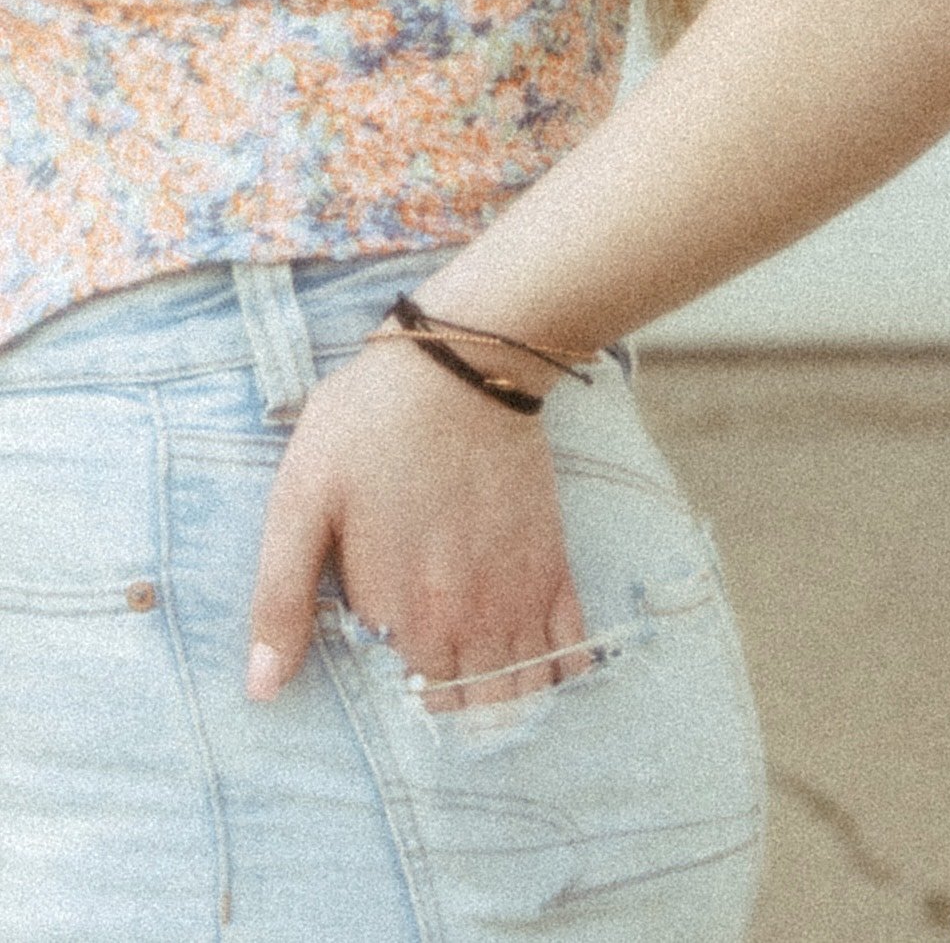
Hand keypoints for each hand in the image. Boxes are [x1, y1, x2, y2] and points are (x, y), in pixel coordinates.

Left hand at [248, 331, 586, 715]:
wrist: (464, 361)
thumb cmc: (370, 425)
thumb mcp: (300, 500)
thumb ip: (281, 599)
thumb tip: (262, 689)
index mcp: (400, 613)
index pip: (407, 702)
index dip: (396, 694)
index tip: (389, 668)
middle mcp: (465, 619)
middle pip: (470, 708)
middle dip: (453, 708)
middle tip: (434, 678)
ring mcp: (516, 592)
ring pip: (523, 691)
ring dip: (505, 699)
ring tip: (482, 677)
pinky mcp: (552, 559)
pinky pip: (569, 646)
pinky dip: (559, 668)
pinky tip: (539, 661)